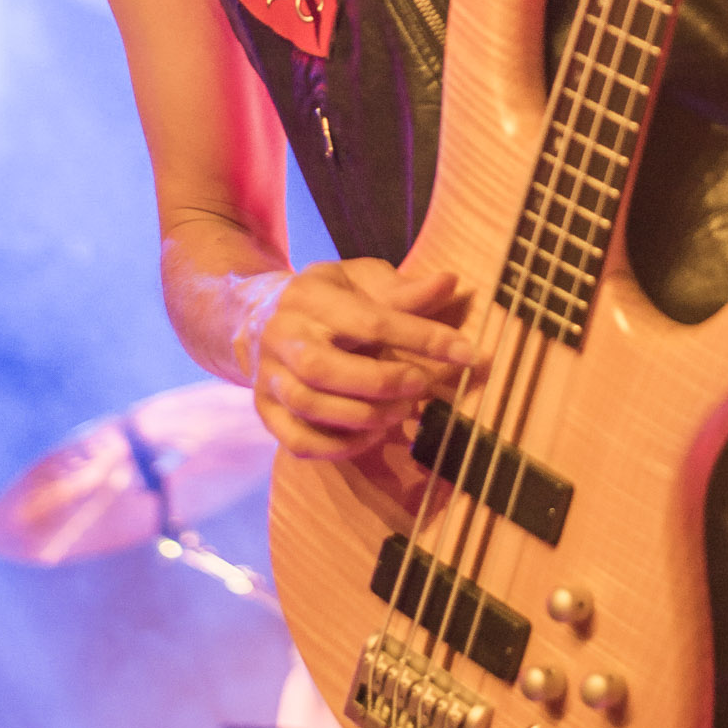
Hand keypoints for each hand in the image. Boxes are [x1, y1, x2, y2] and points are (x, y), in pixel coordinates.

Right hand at [245, 258, 478, 460]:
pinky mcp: (264, 410)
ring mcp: (268, 376)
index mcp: (310, 296)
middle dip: (382, 382)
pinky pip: (296, 440)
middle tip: (422, 385)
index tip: (467, 353)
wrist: (260, 315)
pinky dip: (337, 447)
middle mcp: (282, 335)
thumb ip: (404, 290)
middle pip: (325, 368)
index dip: (422, 338)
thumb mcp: (362, 281)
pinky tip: (371, 436)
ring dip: (363, 416)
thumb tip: (450, 282)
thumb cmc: (329, 298)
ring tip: (401, 413)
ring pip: (309, 405)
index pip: (370, 320)